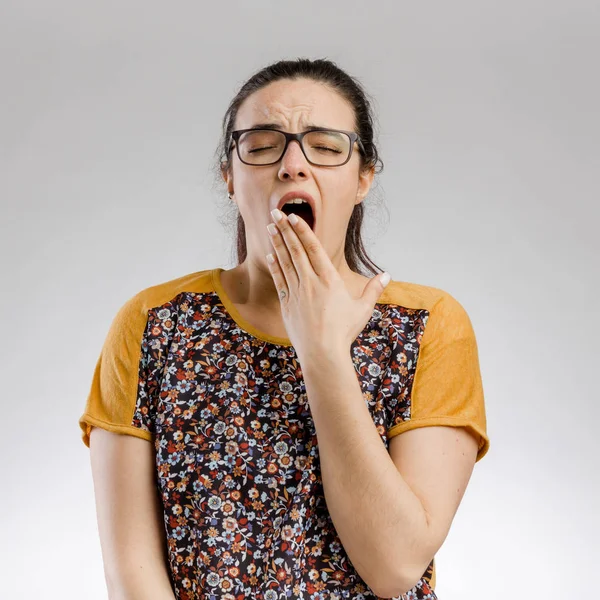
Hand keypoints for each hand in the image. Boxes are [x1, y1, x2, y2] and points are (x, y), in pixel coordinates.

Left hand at [265, 208, 390, 361]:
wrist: (323, 354)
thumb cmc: (344, 332)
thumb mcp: (362, 309)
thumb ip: (373, 290)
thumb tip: (387, 275)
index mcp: (329, 279)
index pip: (313, 248)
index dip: (302, 230)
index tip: (293, 217)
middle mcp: (310, 282)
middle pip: (295, 250)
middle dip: (284, 229)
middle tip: (275, 212)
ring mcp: (296, 293)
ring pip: (285, 262)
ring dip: (277, 243)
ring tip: (269, 227)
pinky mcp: (287, 304)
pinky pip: (279, 280)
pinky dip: (275, 266)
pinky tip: (271, 255)